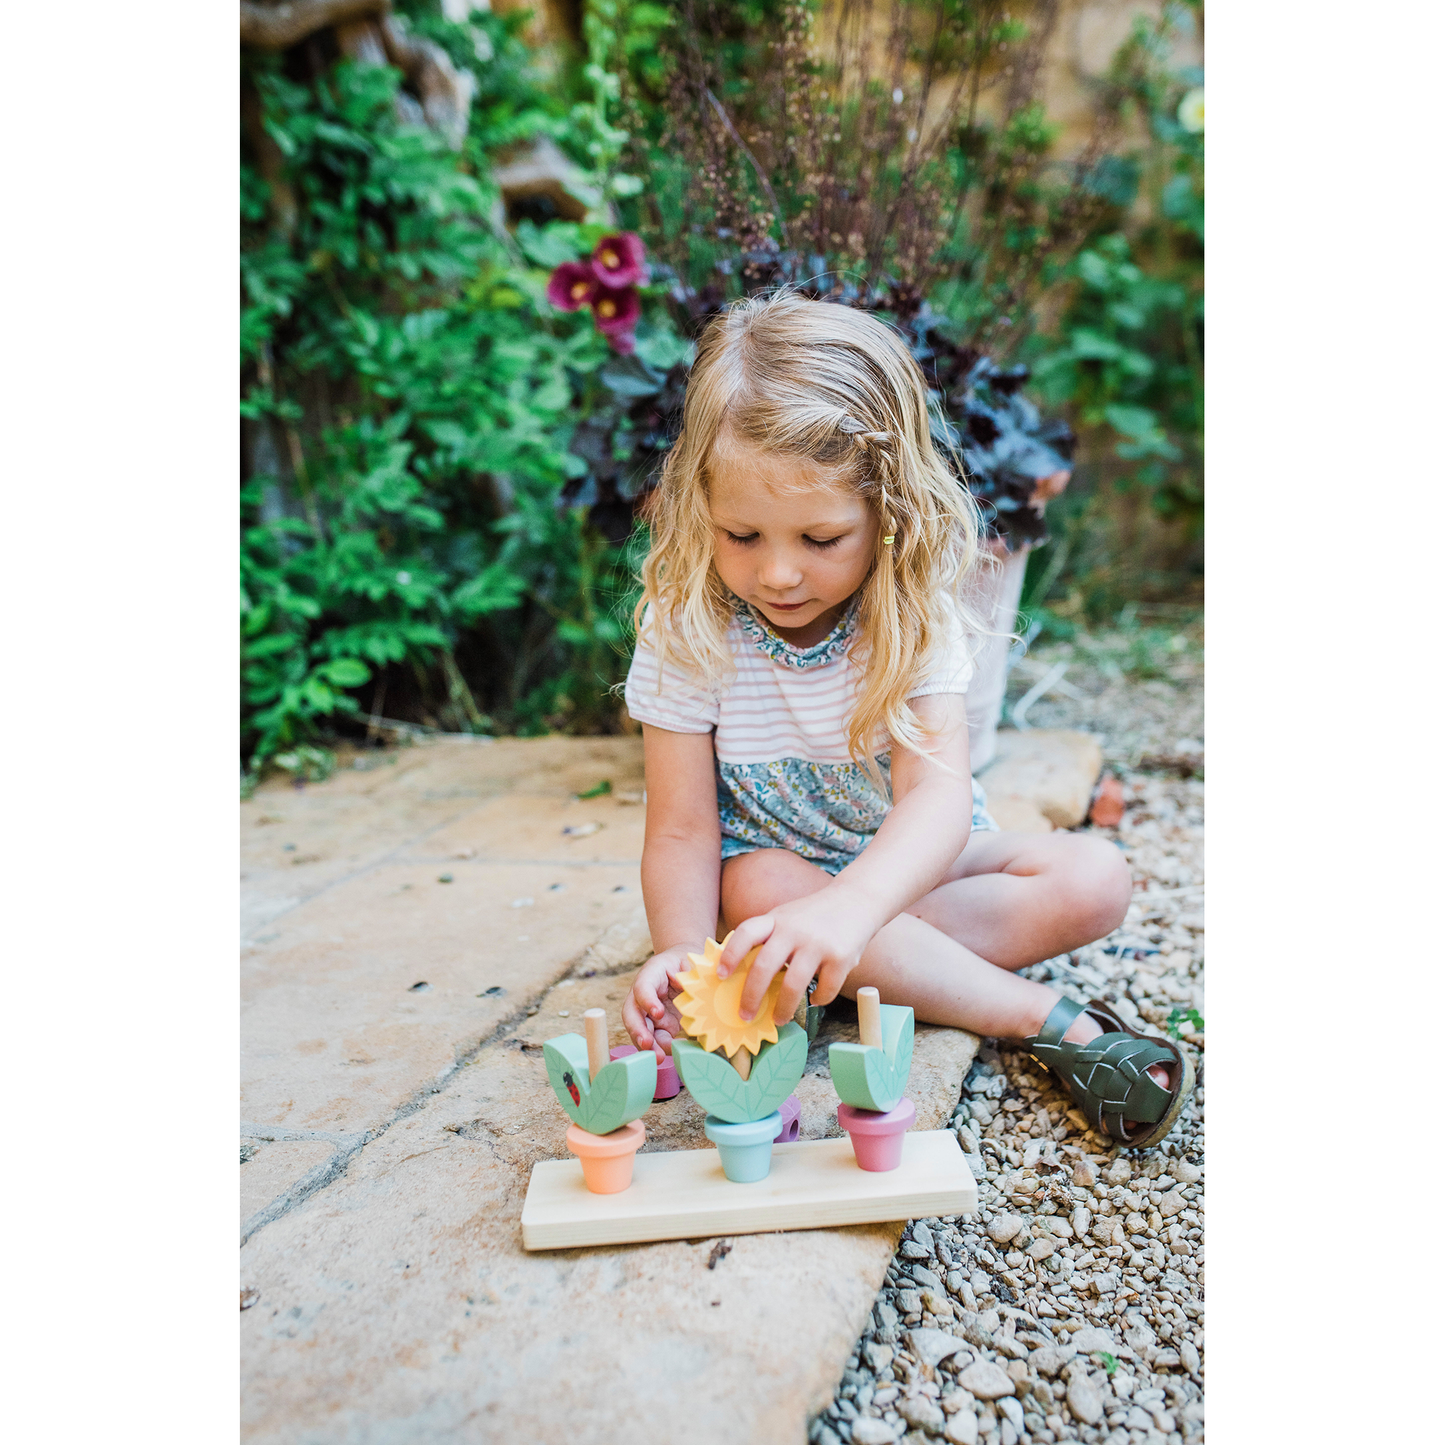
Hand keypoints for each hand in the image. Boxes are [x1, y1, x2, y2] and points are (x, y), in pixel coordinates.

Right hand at [621, 943, 695, 1059]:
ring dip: (648, 1045)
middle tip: (647, 1043)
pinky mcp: (658, 1025)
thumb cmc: (686, 962)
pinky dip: (661, 1048)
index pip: (642, 987)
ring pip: (640, 1030)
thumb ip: (689, 973)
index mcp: (651, 974)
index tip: (657, 1012)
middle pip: (632, 1013)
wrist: (684, 967)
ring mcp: (648, 1012)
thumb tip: (688, 989)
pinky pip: (655, 1039)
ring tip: (658, 1057)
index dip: (647, 1000)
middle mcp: (643, 995)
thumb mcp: (689, 962)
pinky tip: (671, 1054)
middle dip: (638, 1030)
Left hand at [717, 886, 884, 1025]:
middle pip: (764, 966)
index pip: (746, 933)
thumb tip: (741, 974)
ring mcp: (818, 944)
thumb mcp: (786, 917)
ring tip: (778, 1019)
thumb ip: (768, 938)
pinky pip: (825, 989)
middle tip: (745, 1015)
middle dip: (751, 996)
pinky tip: (815, 999)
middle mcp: (794, 930)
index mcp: (776, 919)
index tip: (721, 976)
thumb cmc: (814, 916)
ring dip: (783, 1008)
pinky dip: (818, 999)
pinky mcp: (841, 957)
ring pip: (793, 984)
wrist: (856, 900)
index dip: (730, 954)